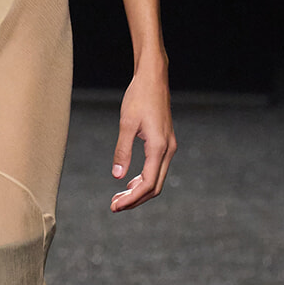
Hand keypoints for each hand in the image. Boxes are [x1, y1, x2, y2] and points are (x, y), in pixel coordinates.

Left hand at [110, 67, 175, 210]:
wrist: (153, 78)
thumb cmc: (139, 97)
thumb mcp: (126, 124)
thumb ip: (122, 151)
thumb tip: (117, 177)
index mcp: (159, 147)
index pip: (147, 184)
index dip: (131, 199)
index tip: (115, 206)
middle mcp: (168, 149)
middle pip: (155, 187)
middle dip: (135, 200)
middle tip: (114, 206)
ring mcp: (169, 146)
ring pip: (157, 179)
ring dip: (139, 191)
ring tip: (119, 197)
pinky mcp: (165, 142)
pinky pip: (157, 168)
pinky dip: (144, 179)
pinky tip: (129, 182)